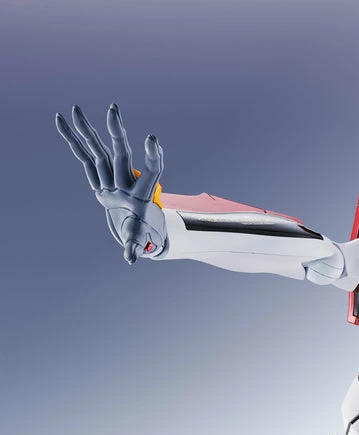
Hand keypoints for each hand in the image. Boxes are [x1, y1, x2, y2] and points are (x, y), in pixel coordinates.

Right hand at [55, 104, 166, 263]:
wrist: (135, 222)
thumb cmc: (139, 232)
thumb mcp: (137, 238)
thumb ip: (134, 245)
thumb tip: (130, 258)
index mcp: (140, 194)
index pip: (152, 171)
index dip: (153, 157)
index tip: (152, 138)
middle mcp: (125, 179)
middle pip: (121, 153)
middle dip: (116, 133)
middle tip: (113, 109)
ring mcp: (111, 175)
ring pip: (99, 149)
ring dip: (87, 130)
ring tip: (74, 108)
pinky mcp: (98, 175)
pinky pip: (84, 156)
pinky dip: (72, 140)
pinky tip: (61, 121)